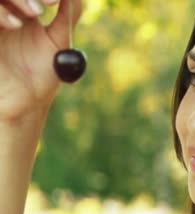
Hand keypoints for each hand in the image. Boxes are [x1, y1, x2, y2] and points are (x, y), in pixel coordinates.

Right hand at [0, 0, 81, 123]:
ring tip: (31, 17)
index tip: (55, 1)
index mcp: (24, 10)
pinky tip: (14, 25)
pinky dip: (0, 14)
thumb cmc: (42, 74)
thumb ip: (68, 15)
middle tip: (44, 7)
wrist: (24, 102)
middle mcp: (7, 13)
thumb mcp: (59, 42)